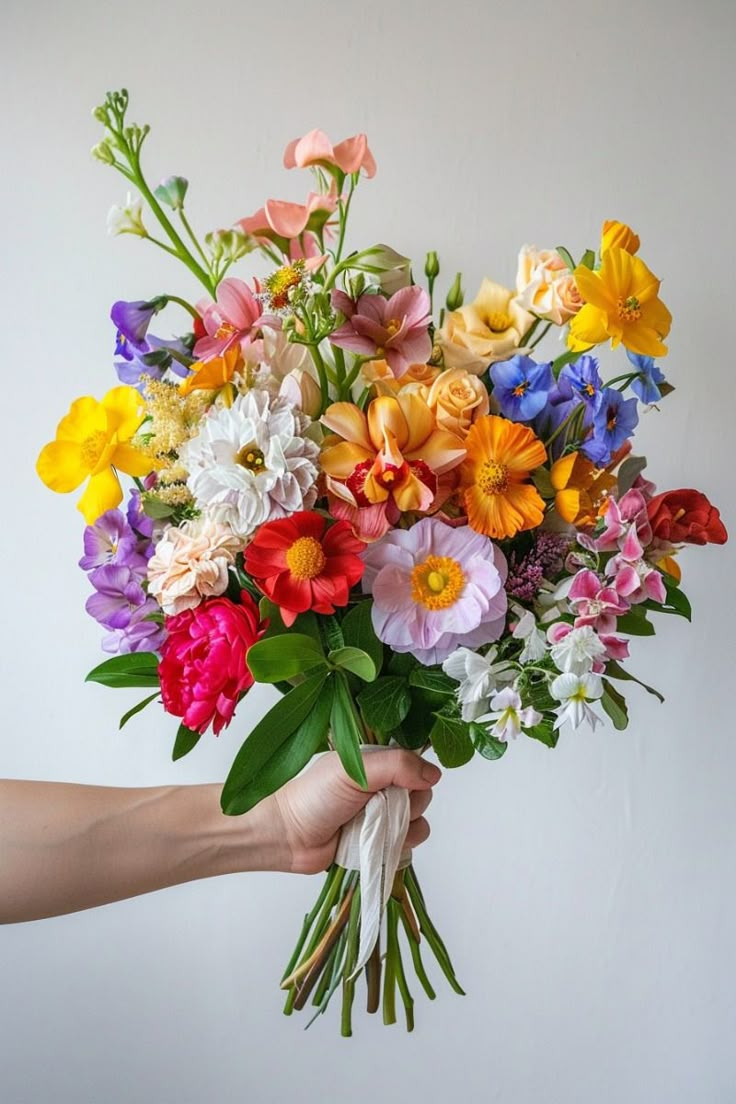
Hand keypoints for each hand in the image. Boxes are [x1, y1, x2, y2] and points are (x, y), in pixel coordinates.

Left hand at [268, 750, 441, 873]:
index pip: (416, 765)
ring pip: (419, 822)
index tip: (401, 784)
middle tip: (378, 806)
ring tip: (372, 827)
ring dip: (402, 828)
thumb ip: (397, 766)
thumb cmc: (315, 795)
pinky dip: (396, 846)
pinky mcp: (379, 843)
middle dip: (407, 805)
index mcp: (378, 763)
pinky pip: (407, 845)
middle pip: (422, 795)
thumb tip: (434, 775)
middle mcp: (383, 787)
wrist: (289, 835)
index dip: (416, 775)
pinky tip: (374, 844)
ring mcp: (382, 816)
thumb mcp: (356, 770)